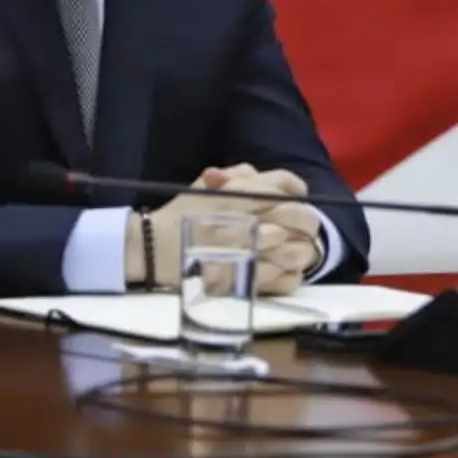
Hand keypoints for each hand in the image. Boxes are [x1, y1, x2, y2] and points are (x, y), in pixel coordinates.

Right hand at [123, 164, 321, 292]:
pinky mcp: (243, 282)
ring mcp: (246, 253)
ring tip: (294, 251)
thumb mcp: (204, 184)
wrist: (151, 250)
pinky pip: (284, 280)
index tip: (297, 197)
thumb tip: (261, 175)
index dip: (296, 189)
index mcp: (238, 194)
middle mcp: (246, 220)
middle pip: (299, 216)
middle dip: (306, 220)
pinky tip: (282, 271)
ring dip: (301, 250)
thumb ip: (236, 176)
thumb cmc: (180, 214)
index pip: (284, 184)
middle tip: (302, 227)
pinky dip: (289, 276)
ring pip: (296, 249)